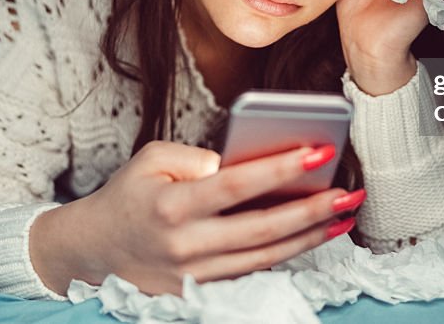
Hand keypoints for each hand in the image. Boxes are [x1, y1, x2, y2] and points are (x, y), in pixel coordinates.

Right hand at [30, 141, 363, 295]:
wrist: (95, 249)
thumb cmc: (129, 195)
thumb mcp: (151, 159)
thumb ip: (195, 156)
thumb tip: (238, 163)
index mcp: (173, 205)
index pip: (238, 185)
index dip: (281, 169)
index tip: (319, 152)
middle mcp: (186, 244)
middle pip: (262, 228)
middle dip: (312, 210)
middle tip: (349, 193)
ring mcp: (195, 274)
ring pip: (265, 256)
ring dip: (310, 237)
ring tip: (343, 215)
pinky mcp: (202, 290)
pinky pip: (253, 270)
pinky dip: (287, 253)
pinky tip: (313, 235)